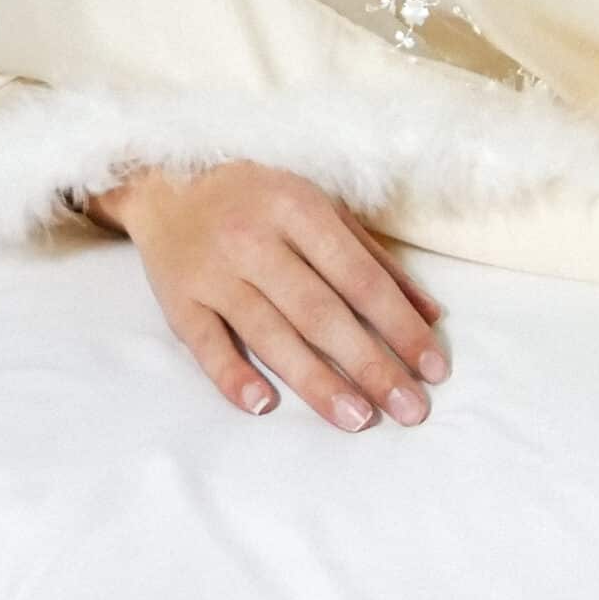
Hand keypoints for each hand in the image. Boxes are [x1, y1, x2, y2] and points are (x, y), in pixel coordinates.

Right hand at [101, 162, 450, 430]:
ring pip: (270, 335)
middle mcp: (256, 241)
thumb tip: (430, 313)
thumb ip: (375, 258)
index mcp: (299, 211)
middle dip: (370, 365)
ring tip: (357, 419)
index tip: (434, 368)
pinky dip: (232, 376)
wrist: (164, 180)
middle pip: (320, 313)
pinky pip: (205, 344)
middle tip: (408, 410)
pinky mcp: (177, 300)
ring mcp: (214, 273)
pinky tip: (263, 405)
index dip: (400, 326)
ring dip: (316, 381)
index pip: (360, 278)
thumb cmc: (258, 198)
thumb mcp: (320, 208)